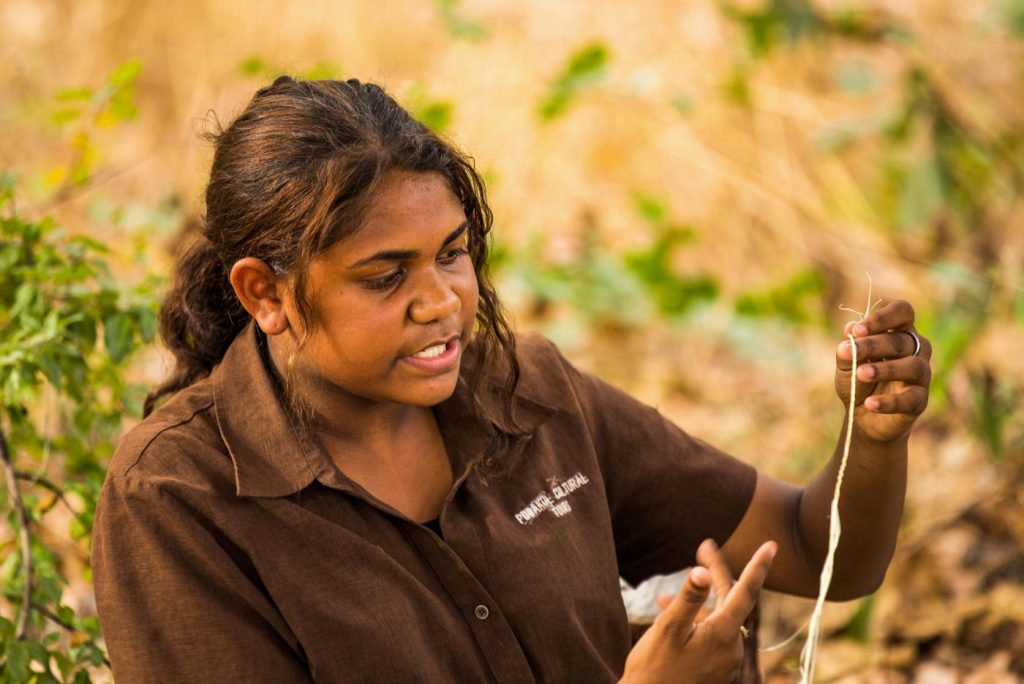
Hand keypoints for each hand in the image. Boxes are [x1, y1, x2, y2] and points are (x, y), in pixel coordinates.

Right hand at [621, 539, 775, 683]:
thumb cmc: (654, 668)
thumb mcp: (668, 629)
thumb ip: (689, 599)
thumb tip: (703, 572)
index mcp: (723, 634)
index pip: (746, 592)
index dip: (758, 566)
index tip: (771, 545)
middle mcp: (731, 648)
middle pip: (730, 601)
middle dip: (715, 575)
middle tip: (703, 547)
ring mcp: (725, 661)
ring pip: (717, 619)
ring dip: (698, 603)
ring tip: (663, 599)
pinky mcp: (716, 670)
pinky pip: (711, 636)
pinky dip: (696, 622)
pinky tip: (672, 620)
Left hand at [835, 299, 931, 442]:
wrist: (861, 415)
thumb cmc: (857, 380)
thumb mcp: (846, 363)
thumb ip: (848, 348)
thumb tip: (849, 328)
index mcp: (899, 332)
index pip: (903, 312)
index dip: (883, 317)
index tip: (857, 330)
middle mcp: (916, 349)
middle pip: (901, 341)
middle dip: (873, 345)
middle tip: (850, 352)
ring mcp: (921, 375)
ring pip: (913, 366)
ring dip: (885, 369)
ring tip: (861, 373)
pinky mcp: (920, 400)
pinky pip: (910, 399)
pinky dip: (889, 401)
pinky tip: (869, 403)